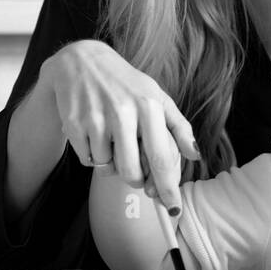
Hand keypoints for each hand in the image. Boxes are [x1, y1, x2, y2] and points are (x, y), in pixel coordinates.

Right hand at [41, 40, 200, 211]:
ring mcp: (96, 118)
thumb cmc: (125, 84)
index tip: (173, 208)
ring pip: (108, 169)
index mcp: (149, 105)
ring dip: (112, 164)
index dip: (168, 187)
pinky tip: (94, 134)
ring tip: (112, 140)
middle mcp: (123, 111)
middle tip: (135, 171)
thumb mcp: (156, 96)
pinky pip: (88, 160)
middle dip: (135, 181)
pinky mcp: (74, 124)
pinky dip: (93, 155)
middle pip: (132, 173)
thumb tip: (196, 155)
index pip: (161, 157)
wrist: (81, 61)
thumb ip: (178, 126)